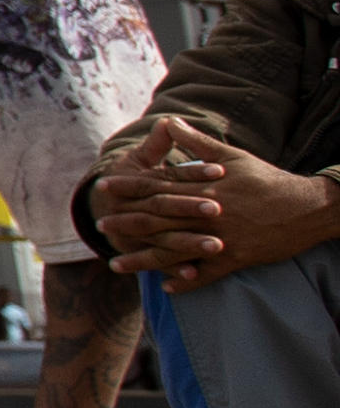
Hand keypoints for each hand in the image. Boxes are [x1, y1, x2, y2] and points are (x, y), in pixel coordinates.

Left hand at [89, 115, 338, 285]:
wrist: (306, 206)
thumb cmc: (267, 179)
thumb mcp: (232, 156)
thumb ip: (196, 142)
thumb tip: (169, 121)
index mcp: (204, 188)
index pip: (159, 185)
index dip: (129, 186)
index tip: (104, 186)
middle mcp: (207, 213)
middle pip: (159, 218)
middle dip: (127, 222)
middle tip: (100, 226)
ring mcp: (220, 238)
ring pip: (174, 250)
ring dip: (145, 259)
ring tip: (116, 264)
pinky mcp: (236, 258)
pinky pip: (207, 273)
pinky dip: (187, 280)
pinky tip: (166, 287)